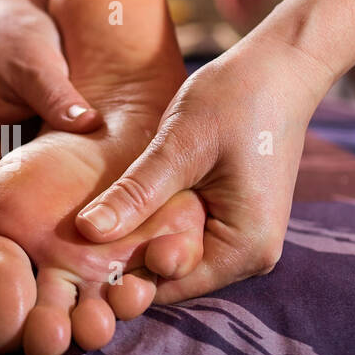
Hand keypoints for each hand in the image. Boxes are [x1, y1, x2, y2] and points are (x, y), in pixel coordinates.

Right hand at [0, 0, 101, 210]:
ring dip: (46, 209)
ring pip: (15, 198)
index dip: (13, 215)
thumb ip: (57, 95)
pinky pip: (31, 182)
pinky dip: (55, 190)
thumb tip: (88, 124)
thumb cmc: (18, 33)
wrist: (18, 15)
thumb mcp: (35, 60)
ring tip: (87, 225)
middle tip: (76, 242)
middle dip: (33, 220)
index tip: (56, 231)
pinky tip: (89, 201)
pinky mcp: (12, 156)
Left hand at [74, 30, 332, 301]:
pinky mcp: (233, 219)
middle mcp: (251, 256)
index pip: (168, 286)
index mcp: (245, 248)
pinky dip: (156, 224)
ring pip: (176, 256)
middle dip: (128, 259)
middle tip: (75, 242)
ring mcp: (244, 239)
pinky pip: (186, 235)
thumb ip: (136, 193)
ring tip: (92, 225)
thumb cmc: (236, 98)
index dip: (121, 275)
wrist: (280, 68)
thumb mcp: (180, 146)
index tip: (76, 258)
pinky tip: (121, 207)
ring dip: (140, 240)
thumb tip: (87, 231)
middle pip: (172, 276)